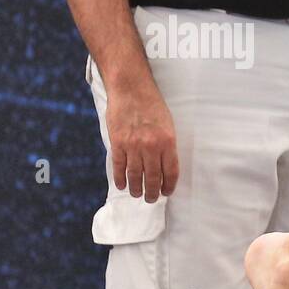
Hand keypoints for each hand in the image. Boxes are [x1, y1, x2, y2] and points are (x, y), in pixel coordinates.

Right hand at [105, 76, 178, 201]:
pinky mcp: (117, 142)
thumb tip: (165, 166)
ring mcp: (132, 145)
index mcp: (168, 142)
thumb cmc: (153, 106)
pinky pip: (118, 166)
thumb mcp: (168, 125)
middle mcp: (151, 146)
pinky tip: (122, 185)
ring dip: (136, 188)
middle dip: (152, 192)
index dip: (169, 185)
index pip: (171, 172)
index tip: (167, 192)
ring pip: (135, 174)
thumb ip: (167, 145)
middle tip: (151, 199)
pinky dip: (120, 178)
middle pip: (152, 177)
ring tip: (138, 195)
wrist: (131, 90)